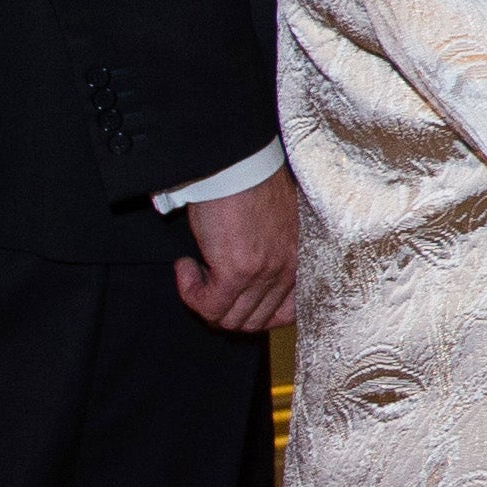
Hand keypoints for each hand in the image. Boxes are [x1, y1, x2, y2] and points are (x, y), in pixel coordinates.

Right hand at [174, 167, 297, 332]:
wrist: (238, 165)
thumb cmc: (253, 186)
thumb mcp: (275, 226)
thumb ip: (273, 254)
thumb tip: (251, 279)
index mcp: (300, 260)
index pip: (286, 313)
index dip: (254, 316)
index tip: (232, 301)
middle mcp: (288, 270)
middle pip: (253, 321)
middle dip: (223, 310)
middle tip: (206, 286)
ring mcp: (264, 273)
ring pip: (230, 319)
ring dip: (204, 301)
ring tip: (196, 271)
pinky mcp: (236, 271)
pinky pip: (208, 305)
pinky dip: (190, 293)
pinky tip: (186, 266)